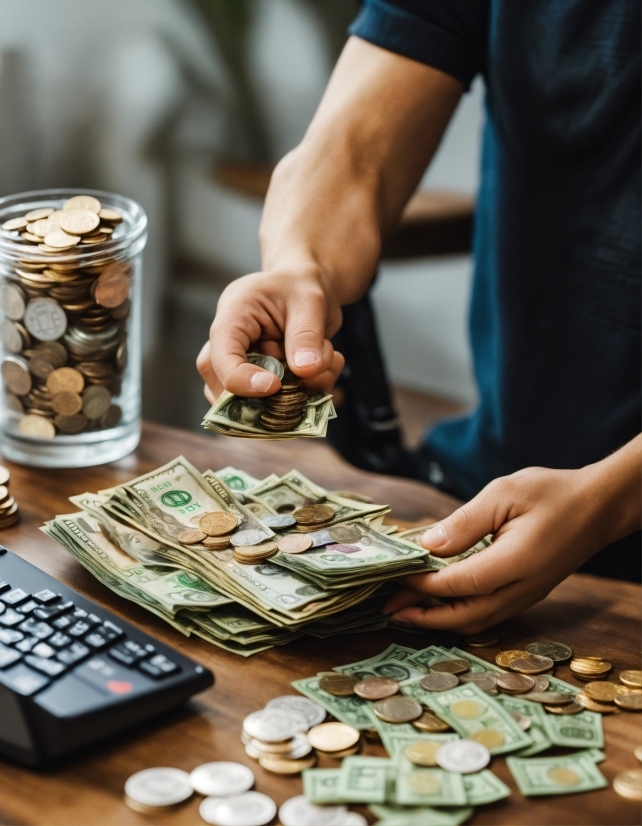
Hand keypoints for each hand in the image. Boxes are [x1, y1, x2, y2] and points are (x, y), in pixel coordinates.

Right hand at [196, 263, 343, 403]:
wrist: (308, 289)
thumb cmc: (301, 286)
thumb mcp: (309, 300)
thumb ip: (306, 334)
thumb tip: (305, 371)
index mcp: (231, 319)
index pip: (220, 358)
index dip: (242, 381)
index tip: (275, 386)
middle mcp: (229, 349)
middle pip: (226, 391)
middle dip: (273, 394)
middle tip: (314, 372)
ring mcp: (243, 369)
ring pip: (254, 405)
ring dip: (297, 395)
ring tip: (327, 360)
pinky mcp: (261, 384)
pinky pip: (278, 406)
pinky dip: (309, 394)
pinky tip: (328, 367)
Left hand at [385, 463, 628, 633]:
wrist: (599, 507)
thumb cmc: (552, 493)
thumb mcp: (504, 493)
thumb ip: (465, 523)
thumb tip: (428, 546)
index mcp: (515, 563)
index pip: (459, 583)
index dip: (423, 585)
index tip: (395, 578)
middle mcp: (522, 588)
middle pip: (466, 616)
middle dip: (424, 616)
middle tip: (389, 608)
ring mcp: (527, 596)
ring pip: (478, 622)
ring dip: (439, 620)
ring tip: (406, 611)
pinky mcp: (528, 594)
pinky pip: (489, 614)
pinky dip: (459, 614)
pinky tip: (440, 603)